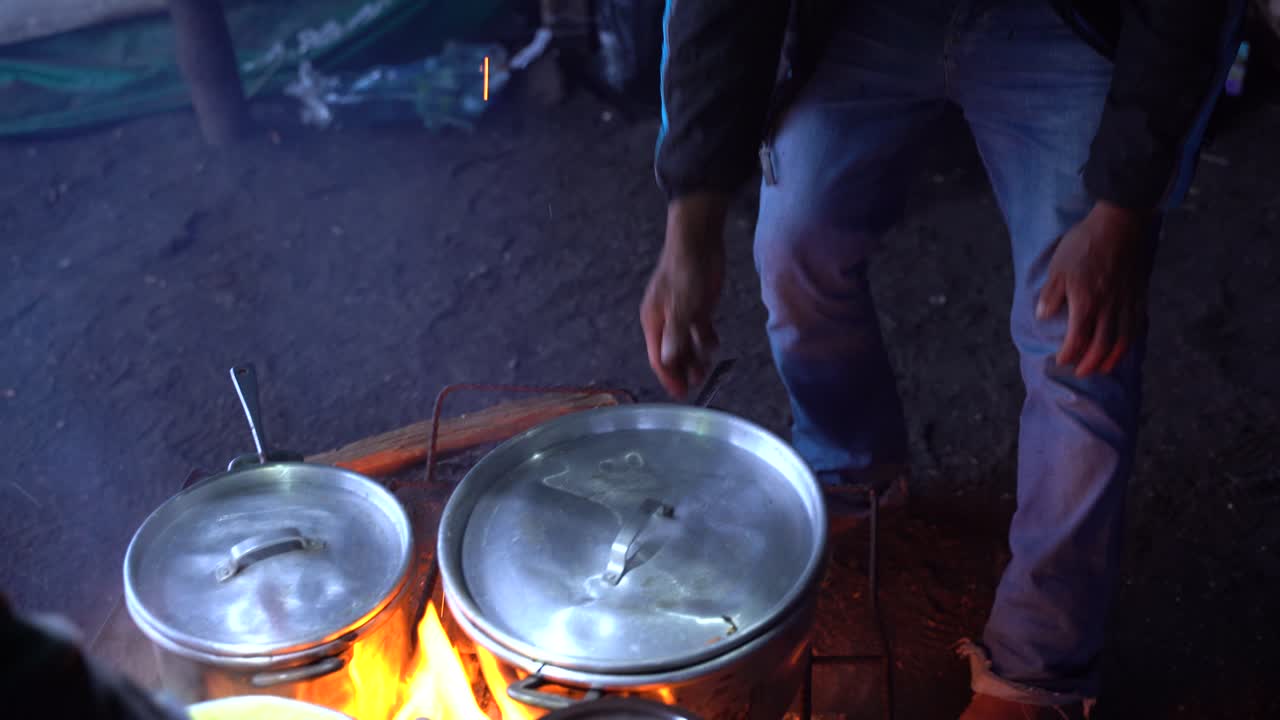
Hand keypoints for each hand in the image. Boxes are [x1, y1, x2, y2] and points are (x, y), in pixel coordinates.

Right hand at [640, 193, 728, 397]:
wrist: (698, 240)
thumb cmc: (685, 270)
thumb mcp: (682, 305)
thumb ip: (675, 334)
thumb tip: (668, 360)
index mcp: (654, 321)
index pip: (658, 357)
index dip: (668, 376)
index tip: (680, 392)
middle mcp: (666, 321)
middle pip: (672, 353)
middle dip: (683, 369)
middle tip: (699, 382)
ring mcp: (682, 314)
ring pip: (687, 344)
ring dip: (696, 357)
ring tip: (707, 368)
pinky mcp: (698, 306)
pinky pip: (700, 331)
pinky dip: (706, 340)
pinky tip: (714, 344)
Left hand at [1036, 200, 1152, 376]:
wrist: (1121, 223)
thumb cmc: (1085, 243)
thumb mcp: (1058, 267)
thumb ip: (1051, 295)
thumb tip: (1042, 316)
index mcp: (1086, 303)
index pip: (1077, 339)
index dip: (1069, 354)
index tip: (1062, 361)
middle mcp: (1109, 308)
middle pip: (1101, 346)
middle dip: (1090, 363)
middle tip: (1082, 372)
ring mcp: (1127, 302)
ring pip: (1123, 340)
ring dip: (1112, 358)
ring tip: (1105, 368)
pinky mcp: (1140, 294)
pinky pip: (1138, 325)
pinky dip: (1132, 340)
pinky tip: (1127, 346)